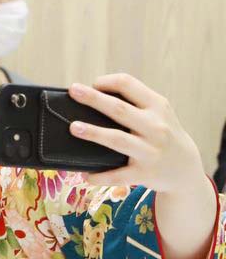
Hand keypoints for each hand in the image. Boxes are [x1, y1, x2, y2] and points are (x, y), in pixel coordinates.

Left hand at [67, 74, 202, 192]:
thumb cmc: (161, 134)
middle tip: (74, 90)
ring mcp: (150, 151)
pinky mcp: (145, 173)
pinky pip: (118, 175)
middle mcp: (155, 127)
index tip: (92, 84)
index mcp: (157, 106)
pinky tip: (85, 175)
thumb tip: (92, 95)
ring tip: (74, 127)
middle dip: (94, 99)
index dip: (109, 81)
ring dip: (94, 133)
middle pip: (120, 110)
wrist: (184, 167)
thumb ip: (134, 103)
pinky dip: (100, 176)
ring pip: (118, 140)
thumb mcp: (158, 113)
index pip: (130, 85)